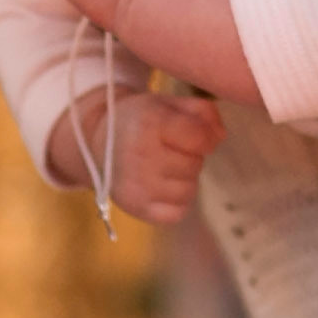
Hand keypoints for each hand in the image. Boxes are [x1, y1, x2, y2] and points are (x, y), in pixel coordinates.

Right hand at [44, 84, 225, 226]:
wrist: (98, 141)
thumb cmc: (142, 120)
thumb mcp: (169, 104)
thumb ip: (203, 112)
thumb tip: (219, 138)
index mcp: (150, 123)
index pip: (200, 138)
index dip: (205, 137)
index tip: (195, 135)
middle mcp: (141, 156)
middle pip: (194, 165)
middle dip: (190, 157)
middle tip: (172, 150)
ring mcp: (137, 185)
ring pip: (188, 191)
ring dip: (184, 180)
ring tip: (167, 167)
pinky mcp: (135, 208)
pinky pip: (176, 213)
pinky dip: (176, 202)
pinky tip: (163, 187)